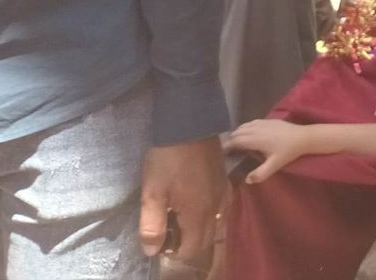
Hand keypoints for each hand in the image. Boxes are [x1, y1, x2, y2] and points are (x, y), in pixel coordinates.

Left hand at [139, 138, 224, 264]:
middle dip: (187, 242)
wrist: (189, 123)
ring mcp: (223, 192)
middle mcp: (216, 206)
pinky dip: (209, 212)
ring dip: (199, 228)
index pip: (192, 249)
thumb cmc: (168, 159)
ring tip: (179, 215)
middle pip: (205, 239)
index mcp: (198, 213)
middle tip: (167, 228)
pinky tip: (196, 201)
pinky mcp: (224, 179)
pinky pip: (221, 206)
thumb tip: (151, 251)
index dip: (174, 252)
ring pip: (215, 223)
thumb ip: (151, 225)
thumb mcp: (152, 192)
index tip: (160, 238)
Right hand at [225, 120, 309, 184]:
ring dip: (238, 133)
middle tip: (226, 149)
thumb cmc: (288, 152)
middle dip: (231, 140)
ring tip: (235, 142)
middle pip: (238, 132)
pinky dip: (246, 127)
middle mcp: (256, 129)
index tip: (221, 152)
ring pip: (244, 126)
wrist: (303, 137)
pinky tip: (248, 133)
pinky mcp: (268, 120)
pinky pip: (252, 122)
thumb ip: (260, 173)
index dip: (227, 146)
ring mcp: (262, 123)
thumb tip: (247, 180)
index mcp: (255, 139)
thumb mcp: (274, 165)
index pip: (236, 141)